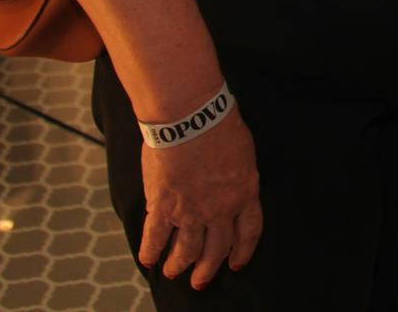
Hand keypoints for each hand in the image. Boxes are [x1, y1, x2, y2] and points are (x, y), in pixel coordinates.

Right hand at [138, 111, 261, 289]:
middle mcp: (219, 209)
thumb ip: (237, 175)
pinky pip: (156, 237)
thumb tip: (230, 181)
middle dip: (208, 268)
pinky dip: (151, 251)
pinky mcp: (163, 207)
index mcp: (244, 193)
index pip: (249, 231)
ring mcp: (191, 211)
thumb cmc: (218, 123)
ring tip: (173, 272)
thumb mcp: (243, 152)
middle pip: (217, 248)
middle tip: (201, 280)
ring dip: (179, 264)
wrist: (191, 117)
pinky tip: (148, 260)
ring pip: (187, 250)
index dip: (243, 250)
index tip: (236, 263)